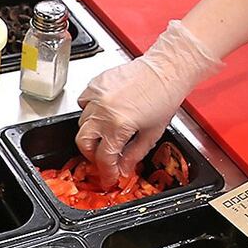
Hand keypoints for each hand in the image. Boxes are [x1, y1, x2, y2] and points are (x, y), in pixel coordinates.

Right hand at [76, 20, 221, 184]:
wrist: (166, 69)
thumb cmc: (165, 97)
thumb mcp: (152, 134)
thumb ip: (134, 155)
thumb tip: (123, 169)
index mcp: (118, 126)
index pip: (103, 158)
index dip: (106, 172)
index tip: (109, 177)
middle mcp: (103, 111)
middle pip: (83, 143)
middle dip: (92, 155)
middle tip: (104, 158)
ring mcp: (97, 96)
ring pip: (81, 123)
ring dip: (91, 134)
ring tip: (105, 136)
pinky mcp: (96, 83)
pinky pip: (83, 102)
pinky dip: (89, 111)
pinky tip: (102, 114)